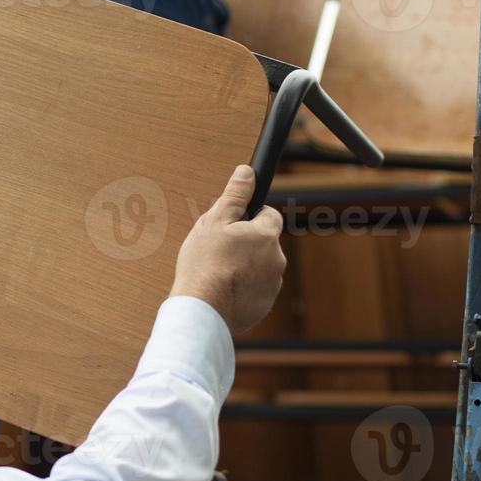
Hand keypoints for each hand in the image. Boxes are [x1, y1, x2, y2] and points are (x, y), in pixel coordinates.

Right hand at [170, 165, 285, 334]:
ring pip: (261, 267)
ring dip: (246, 267)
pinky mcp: (264, 305)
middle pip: (264, 243)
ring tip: (218, 273)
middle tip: (220, 251)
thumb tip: (247, 172)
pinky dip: (243, 289)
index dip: (249, 217)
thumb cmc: (204, 264)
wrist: (203, 309)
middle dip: (246, 244)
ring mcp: (273, 284)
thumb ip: (234, 195)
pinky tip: (223, 290)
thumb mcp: (214, 221)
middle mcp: (277, 259)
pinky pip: (256, 290)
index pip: (269, 215)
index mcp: (266, 235)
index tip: (233, 225)